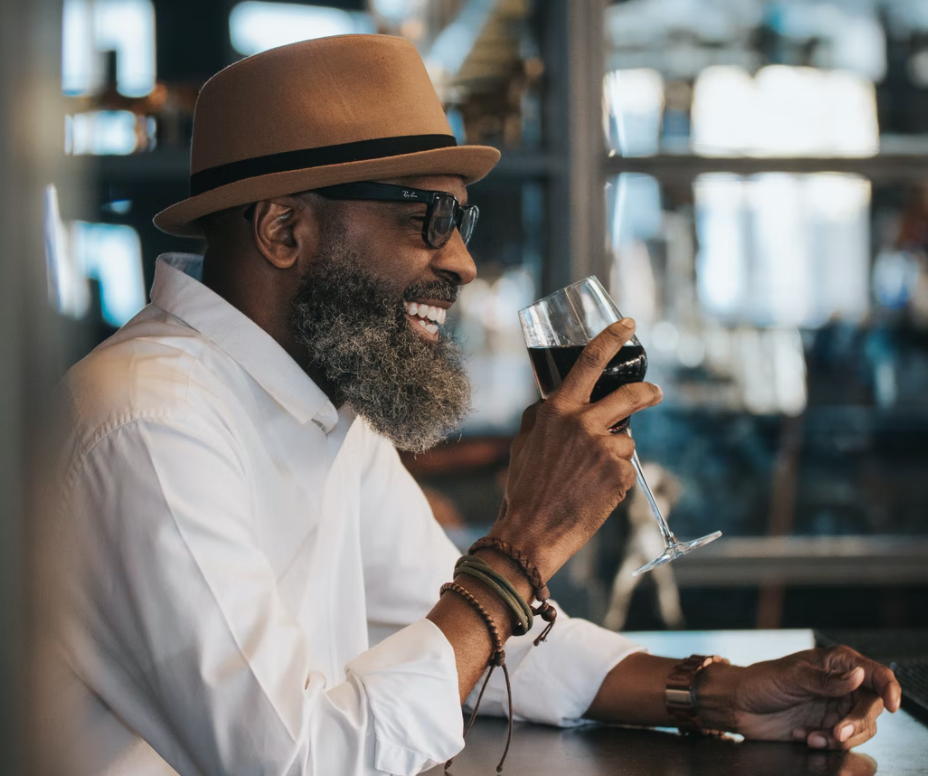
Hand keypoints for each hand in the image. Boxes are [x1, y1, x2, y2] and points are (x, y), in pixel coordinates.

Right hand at [490, 320, 662, 579]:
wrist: (531, 533)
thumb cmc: (524, 489)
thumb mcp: (523, 443)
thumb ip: (541, 417)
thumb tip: (551, 403)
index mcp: (557, 410)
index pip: (589, 362)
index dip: (612, 338)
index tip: (628, 325)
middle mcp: (583, 424)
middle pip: (630, 395)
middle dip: (647, 392)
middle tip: (654, 393)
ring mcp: (604, 449)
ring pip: (626, 439)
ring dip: (614, 453)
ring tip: (589, 477)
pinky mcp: (619, 475)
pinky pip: (625, 467)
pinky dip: (614, 477)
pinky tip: (593, 492)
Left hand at [713, 645, 900, 749]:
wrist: (739, 705)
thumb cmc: (762, 681)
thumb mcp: (792, 677)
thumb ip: (826, 680)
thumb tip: (859, 675)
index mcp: (837, 663)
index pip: (875, 673)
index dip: (889, 688)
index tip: (892, 705)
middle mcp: (842, 685)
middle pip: (872, 706)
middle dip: (857, 722)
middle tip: (837, 732)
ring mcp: (836, 707)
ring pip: (861, 728)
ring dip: (840, 737)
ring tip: (811, 736)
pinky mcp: (827, 727)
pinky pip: (842, 741)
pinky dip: (826, 743)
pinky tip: (802, 735)